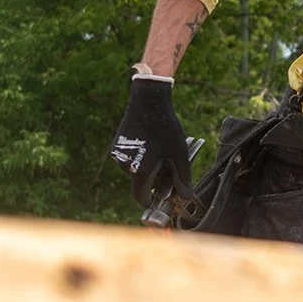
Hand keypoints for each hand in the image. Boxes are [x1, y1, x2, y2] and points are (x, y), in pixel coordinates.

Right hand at [110, 69, 191, 206]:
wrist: (148, 101)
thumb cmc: (165, 127)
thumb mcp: (178, 153)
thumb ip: (182, 177)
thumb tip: (186, 197)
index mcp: (138, 171)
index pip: (141, 197)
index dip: (151, 200)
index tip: (161, 198)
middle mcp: (124, 166)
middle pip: (140, 183)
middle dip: (154, 180)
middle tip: (169, 167)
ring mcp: (117, 155)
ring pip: (135, 170)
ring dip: (147, 167)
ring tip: (161, 152)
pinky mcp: (116, 146)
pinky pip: (129, 159)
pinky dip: (140, 158)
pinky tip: (152, 144)